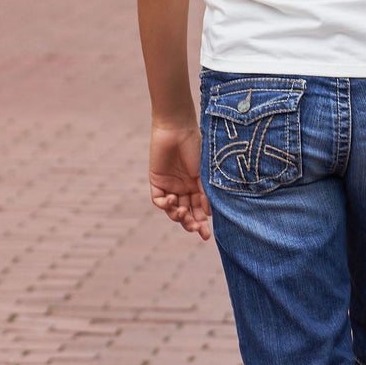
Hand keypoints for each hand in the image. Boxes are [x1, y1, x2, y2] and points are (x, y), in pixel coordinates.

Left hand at [149, 120, 212, 238]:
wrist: (178, 129)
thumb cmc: (196, 146)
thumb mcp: (205, 172)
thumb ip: (205, 192)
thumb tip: (209, 214)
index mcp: (198, 186)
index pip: (199, 210)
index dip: (202, 224)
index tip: (207, 235)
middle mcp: (184, 188)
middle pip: (186, 213)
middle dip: (191, 223)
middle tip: (196, 229)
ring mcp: (170, 185)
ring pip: (172, 209)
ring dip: (178, 216)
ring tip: (182, 214)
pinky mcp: (156, 181)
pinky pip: (158, 200)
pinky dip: (164, 204)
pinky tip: (171, 201)